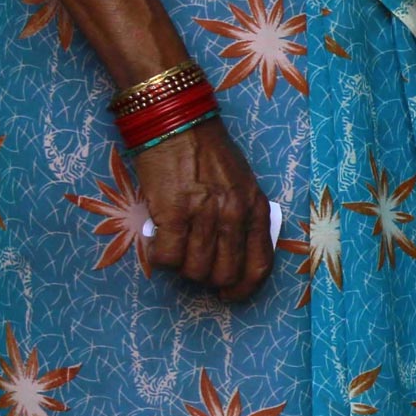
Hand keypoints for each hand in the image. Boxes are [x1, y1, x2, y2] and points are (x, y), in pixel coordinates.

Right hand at [132, 119, 274, 300]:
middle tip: (194, 267)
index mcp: (254, 209)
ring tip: (174, 251)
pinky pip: (167, 256)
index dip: (243, 289)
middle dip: (208, 280)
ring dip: (182, 269)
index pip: (258, 266)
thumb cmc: (207, 150)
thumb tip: (231, 250)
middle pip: (224, 274)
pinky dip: (160, 258)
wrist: (177, 119)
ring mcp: (204, 215)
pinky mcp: (173, 211)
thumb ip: (242, 215)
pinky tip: (158, 245)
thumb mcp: (241, 183)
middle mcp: (234, 215)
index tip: (229, 295)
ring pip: (195, 270)